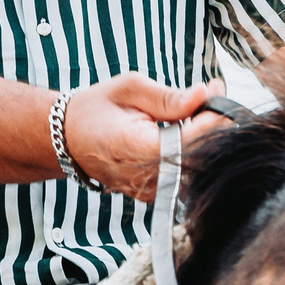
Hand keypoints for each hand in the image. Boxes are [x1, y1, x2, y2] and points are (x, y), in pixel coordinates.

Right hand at [59, 74, 228, 200]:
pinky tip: (183, 131)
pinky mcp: (153, 195)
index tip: (217, 92)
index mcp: (136, 147)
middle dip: (213, 125)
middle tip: (212, 96)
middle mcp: (144, 176)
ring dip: (203, 139)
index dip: (212, 118)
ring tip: (194, 111)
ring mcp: (149, 191)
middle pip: (199, 157)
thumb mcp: (129, 88)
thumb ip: (169, 97)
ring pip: (196, 168)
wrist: (67, 138)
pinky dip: (190, 152)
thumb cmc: (97, 109)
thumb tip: (205, 95)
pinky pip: (184, 175)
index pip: (191, 140)